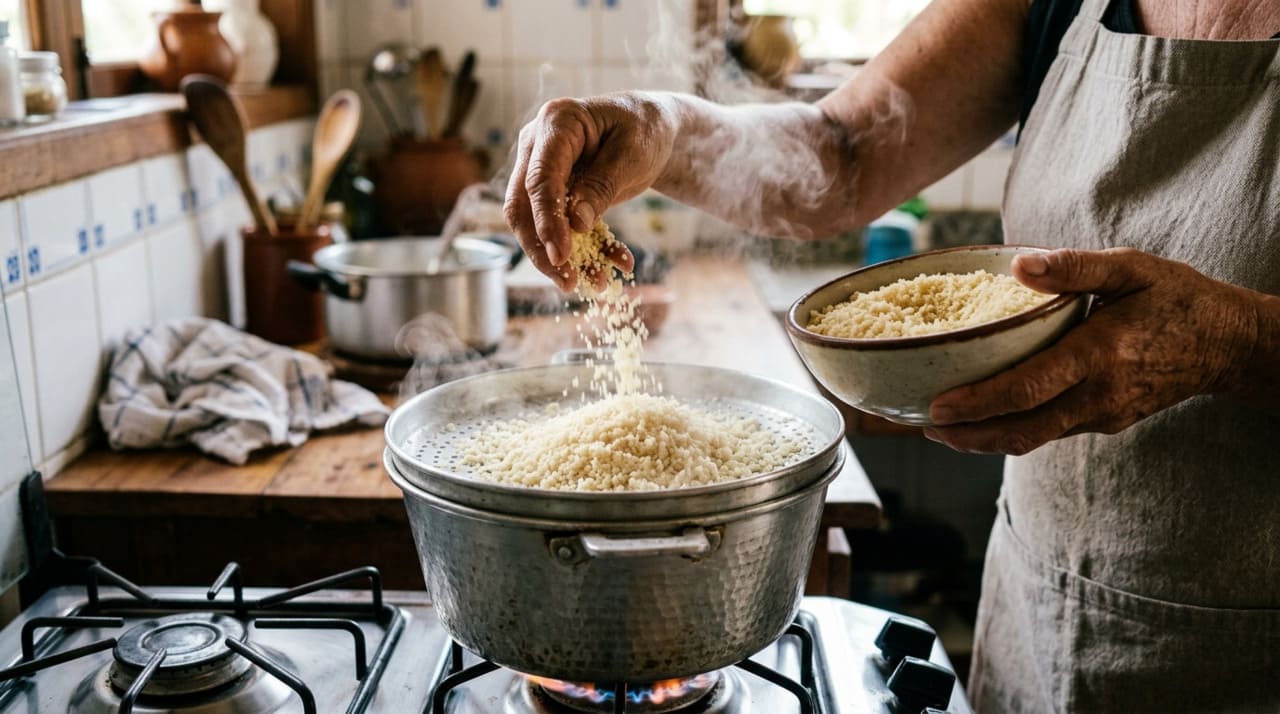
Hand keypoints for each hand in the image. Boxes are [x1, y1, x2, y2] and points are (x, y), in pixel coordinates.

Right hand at [504, 94, 673, 290]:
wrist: (652, 127)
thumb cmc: (644, 129)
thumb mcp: (632, 155)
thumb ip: (602, 186)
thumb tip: (576, 224)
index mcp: (556, 124)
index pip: (539, 179)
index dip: (547, 221)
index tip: (561, 256)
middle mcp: (537, 146)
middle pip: (522, 206)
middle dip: (542, 249)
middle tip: (568, 282)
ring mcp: (541, 170)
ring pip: (534, 224)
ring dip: (560, 258)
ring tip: (596, 283)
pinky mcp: (554, 193)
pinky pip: (560, 228)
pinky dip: (585, 250)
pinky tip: (615, 262)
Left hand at [923, 247, 1256, 454]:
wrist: (1227, 344)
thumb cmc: (1176, 298)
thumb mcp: (1131, 267)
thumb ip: (1074, 266)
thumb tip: (1019, 263)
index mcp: (1099, 354)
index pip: (1027, 388)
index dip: (978, 404)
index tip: (936, 409)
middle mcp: (1097, 394)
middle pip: (1021, 430)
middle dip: (968, 435)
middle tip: (923, 427)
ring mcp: (1102, 415)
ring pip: (1033, 438)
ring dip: (984, 438)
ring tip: (942, 428)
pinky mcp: (1105, 422)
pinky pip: (1050, 432)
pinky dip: (1013, 429)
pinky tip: (986, 416)